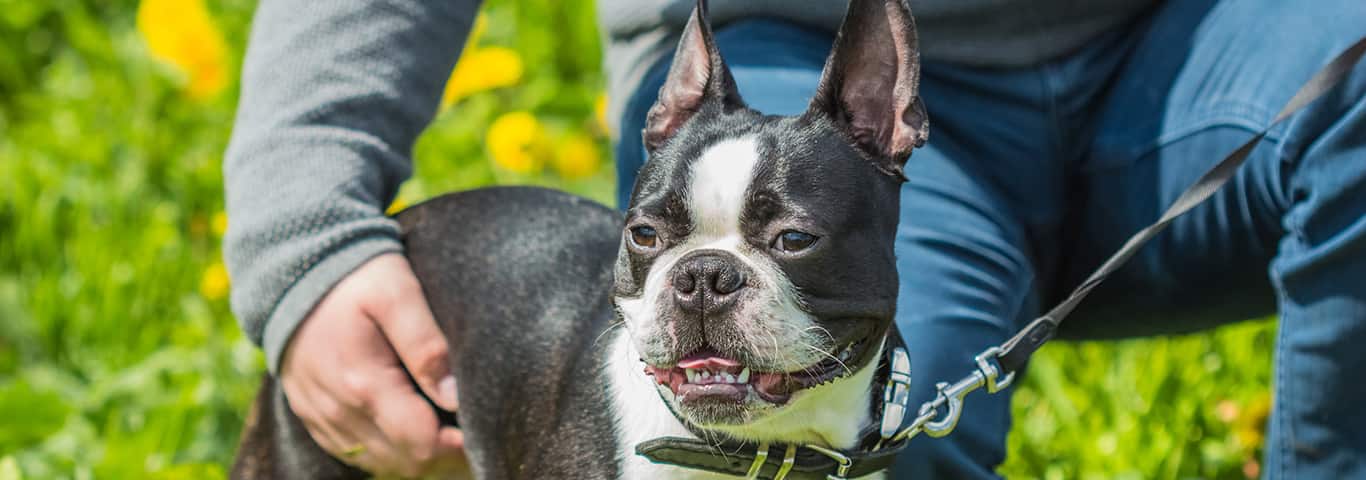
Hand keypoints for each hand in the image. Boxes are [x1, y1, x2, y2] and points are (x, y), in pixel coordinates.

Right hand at [279, 253, 466, 476]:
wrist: (291, 268)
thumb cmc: (355, 276)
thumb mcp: (398, 293)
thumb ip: (426, 345)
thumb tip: (454, 396)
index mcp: (364, 383)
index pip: (421, 445)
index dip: (459, 448)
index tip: (482, 431)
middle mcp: (339, 411)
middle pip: (404, 463)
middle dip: (444, 457)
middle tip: (471, 432)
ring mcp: (322, 417)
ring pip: (380, 464)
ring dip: (415, 456)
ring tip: (446, 432)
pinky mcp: (313, 415)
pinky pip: (354, 454)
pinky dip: (386, 451)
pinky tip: (408, 429)